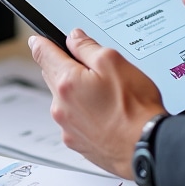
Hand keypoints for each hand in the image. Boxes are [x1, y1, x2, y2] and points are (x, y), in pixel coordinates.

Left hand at [29, 29, 166, 178]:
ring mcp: (67, 128)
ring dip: (76, 92)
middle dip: (66, 67)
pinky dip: (83, 113)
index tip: (38, 40)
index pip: (43, 54)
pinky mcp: (77, 143)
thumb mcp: (113, 62)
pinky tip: (106, 113)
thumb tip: (74, 38)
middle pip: (53, 76)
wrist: (146, 147)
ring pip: (63, 99)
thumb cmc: (134, 108)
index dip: (41, 43)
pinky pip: (73, 120)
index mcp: (67, 82)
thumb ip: (88, 47)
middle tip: (92, 67)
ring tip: (106, 94)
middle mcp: (61, 107)